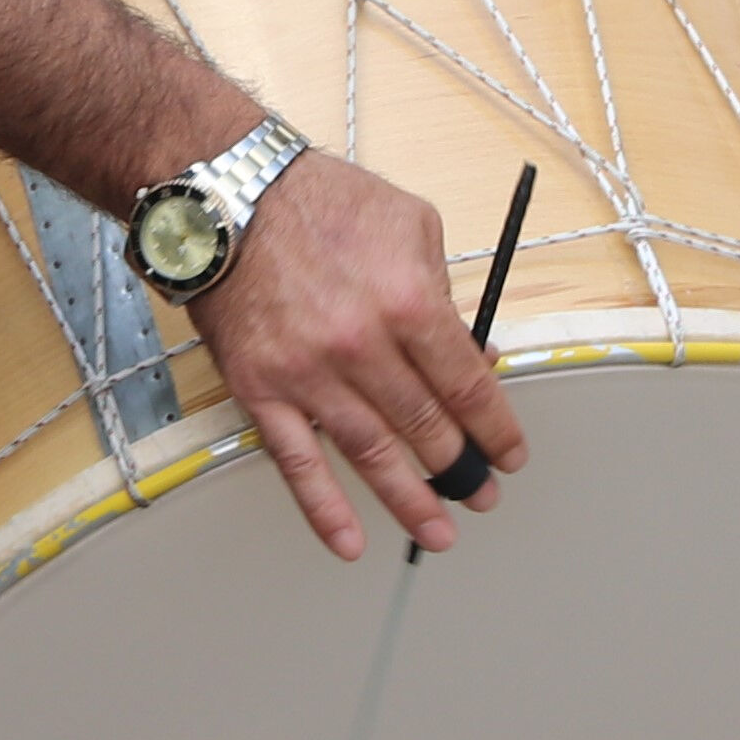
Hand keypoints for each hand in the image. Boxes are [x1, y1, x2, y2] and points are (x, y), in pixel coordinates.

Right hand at [184, 148, 530, 556]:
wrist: (229, 197)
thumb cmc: (322, 202)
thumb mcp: (412, 226)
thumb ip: (446, 293)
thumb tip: (475, 354)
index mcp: (409, 300)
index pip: (466, 385)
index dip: (495, 428)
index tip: (510, 455)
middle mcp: (362, 345)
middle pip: (424, 426)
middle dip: (461, 469)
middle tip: (481, 495)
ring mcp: (308, 373)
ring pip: (370, 454)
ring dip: (409, 500)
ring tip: (439, 532)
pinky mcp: (261, 390)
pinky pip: (296, 462)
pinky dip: (324, 509)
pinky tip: (349, 542)